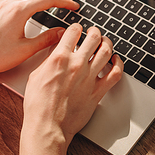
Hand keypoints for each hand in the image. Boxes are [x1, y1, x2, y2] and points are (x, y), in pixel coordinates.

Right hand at [19, 24, 123, 154]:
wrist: (47, 126)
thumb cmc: (38, 106)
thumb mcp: (35, 76)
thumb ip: (48, 61)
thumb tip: (55, 54)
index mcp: (60, 58)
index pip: (73, 31)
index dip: (76, 28)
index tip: (76, 30)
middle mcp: (77, 65)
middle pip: (94, 37)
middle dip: (94, 32)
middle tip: (93, 33)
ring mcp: (90, 78)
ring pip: (106, 51)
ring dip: (107, 43)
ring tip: (104, 43)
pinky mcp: (98, 91)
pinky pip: (115, 73)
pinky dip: (118, 63)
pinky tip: (116, 60)